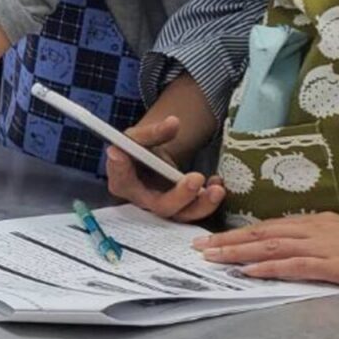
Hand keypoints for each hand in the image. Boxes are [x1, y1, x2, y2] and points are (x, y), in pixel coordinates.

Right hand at [103, 113, 223, 221]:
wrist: (150, 162)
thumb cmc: (139, 150)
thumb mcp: (139, 137)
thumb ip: (154, 132)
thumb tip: (173, 123)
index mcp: (122, 182)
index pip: (121, 180)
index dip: (121, 170)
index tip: (122, 155)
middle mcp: (142, 201)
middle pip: (160, 206)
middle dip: (180, 195)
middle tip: (196, 178)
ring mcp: (163, 207)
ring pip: (182, 214)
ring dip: (202, 204)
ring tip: (217, 190)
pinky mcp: (181, 209)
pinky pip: (196, 210)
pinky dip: (210, 201)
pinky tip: (217, 184)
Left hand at [197, 212, 338, 284]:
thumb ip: (314, 241)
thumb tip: (284, 248)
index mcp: (317, 222)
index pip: (269, 226)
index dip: (239, 233)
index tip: (213, 238)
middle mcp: (317, 229)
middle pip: (263, 232)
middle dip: (228, 239)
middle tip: (199, 246)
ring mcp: (326, 246)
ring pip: (272, 246)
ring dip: (239, 252)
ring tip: (213, 257)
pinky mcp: (336, 265)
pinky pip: (296, 265)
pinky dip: (270, 268)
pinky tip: (250, 272)